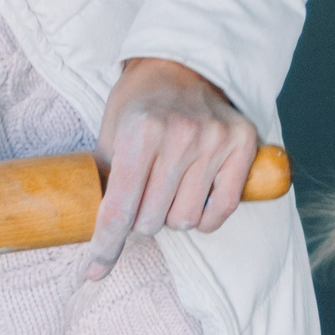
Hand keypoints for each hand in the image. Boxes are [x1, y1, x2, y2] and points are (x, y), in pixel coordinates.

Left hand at [90, 57, 261, 274]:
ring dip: (173, 216)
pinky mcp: (242, 143)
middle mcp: (179, 135)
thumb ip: (106, 180)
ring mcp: (214, 139)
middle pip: (152, 222)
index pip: (119, 209)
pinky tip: (195, 201)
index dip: (105, 246)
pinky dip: (205, 218)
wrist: (182, 63)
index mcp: (139, 132)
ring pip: (186, 220)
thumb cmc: (140, 103)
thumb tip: (93, 236)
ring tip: (169, 190)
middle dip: (141, 220)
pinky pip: (221, 210)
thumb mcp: (111, 132)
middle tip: (142, 197)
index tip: (94, 271)